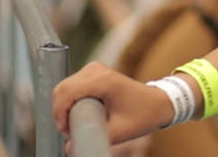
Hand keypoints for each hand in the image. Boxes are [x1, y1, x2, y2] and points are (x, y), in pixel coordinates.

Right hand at [52, 62, 173, 152]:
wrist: (158, 102)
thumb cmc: (143, 115)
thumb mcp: (120, 131)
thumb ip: (94, 139)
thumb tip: (68, 148)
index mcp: (103, 81)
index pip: (67, 92)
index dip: (60, 114)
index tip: (67, 132)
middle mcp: (96, 70)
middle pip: (62, 89)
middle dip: (60, 112)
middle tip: (71, 131)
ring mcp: (94, 69)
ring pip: (64, 87)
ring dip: (64, 107)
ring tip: (76, 125)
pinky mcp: (94, 73)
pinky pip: (72, 87)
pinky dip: (70, 101)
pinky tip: (80, 115)